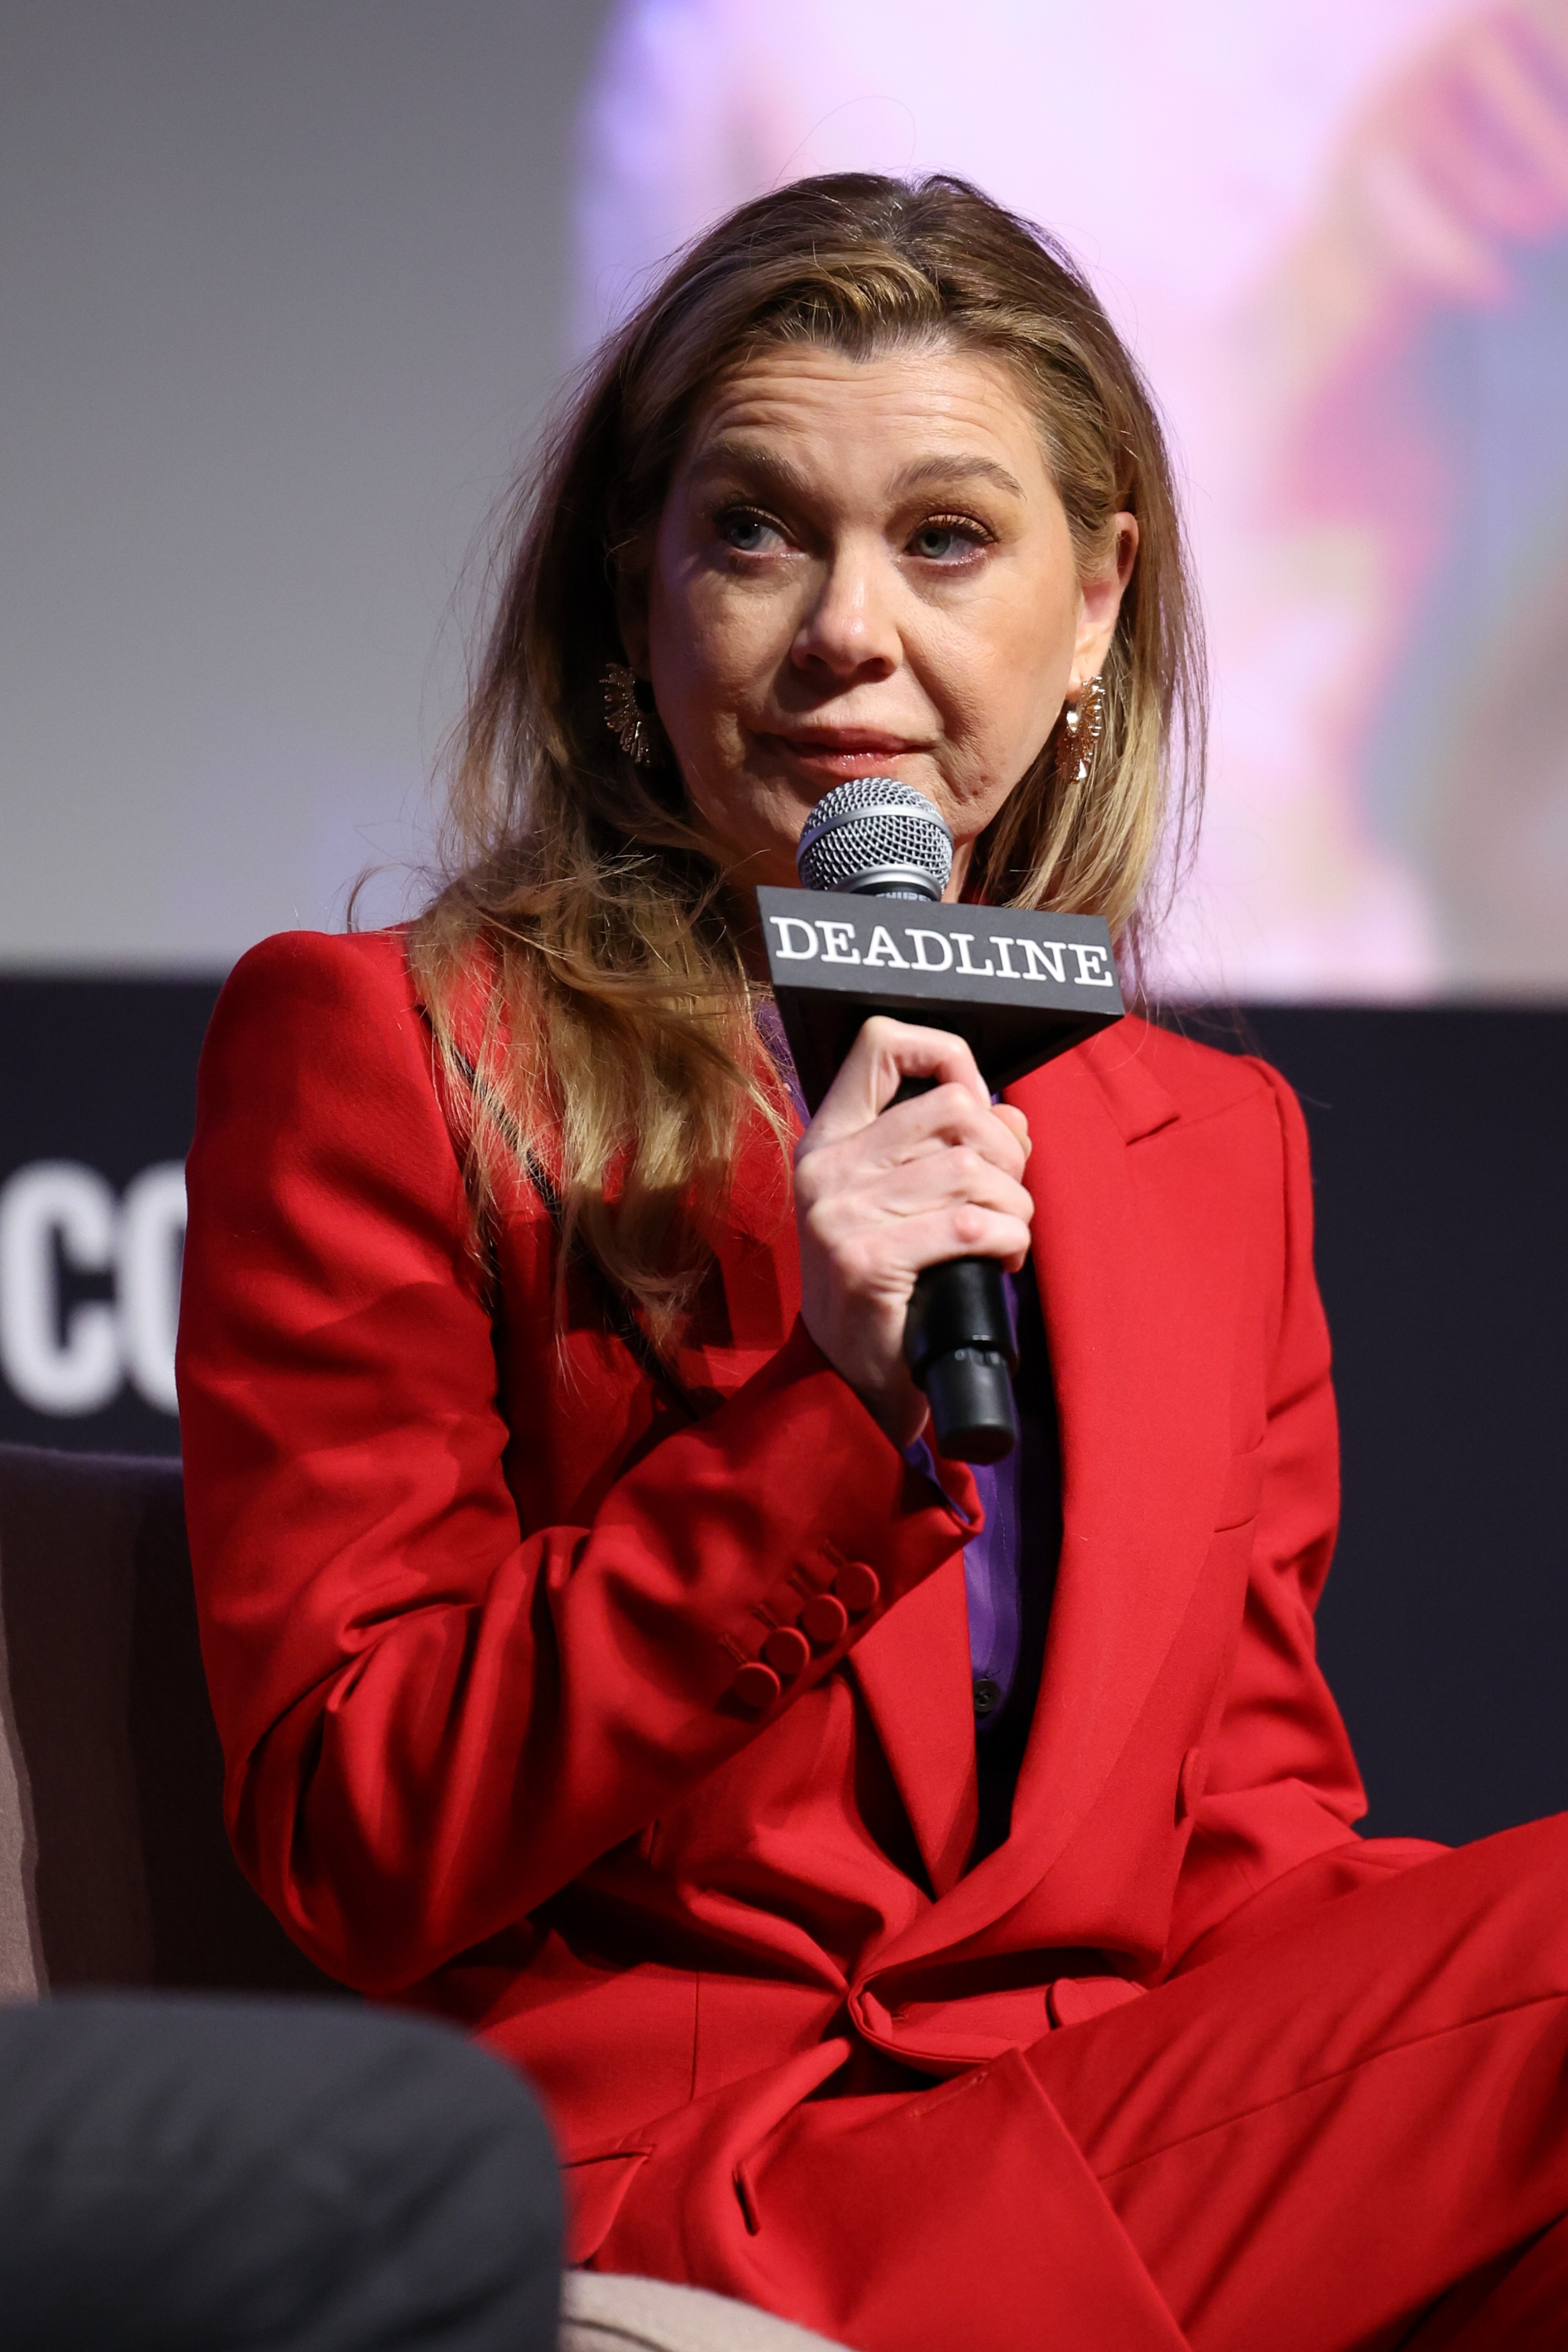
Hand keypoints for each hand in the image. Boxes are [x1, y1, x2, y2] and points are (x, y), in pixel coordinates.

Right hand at [792, 1017, 1032, 1447]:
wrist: (848, 1383)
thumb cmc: (887, 1289)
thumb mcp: (903, 1205)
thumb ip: (949, 1148)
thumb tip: (1011, 1113)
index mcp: (829, 1141)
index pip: (879, 1044)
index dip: (946, 1054)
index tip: (976, 1101)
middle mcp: (826, 1169)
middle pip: (952, 1107)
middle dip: (1006, 1151)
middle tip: (1007, 1195)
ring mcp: (840, 1215)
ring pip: (973, 1169)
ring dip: (1014, 1206)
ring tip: (1006, 1235)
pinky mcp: (867, 1262)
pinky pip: (971, 1225)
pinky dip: (1009, 1240)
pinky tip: (1003, 1260)